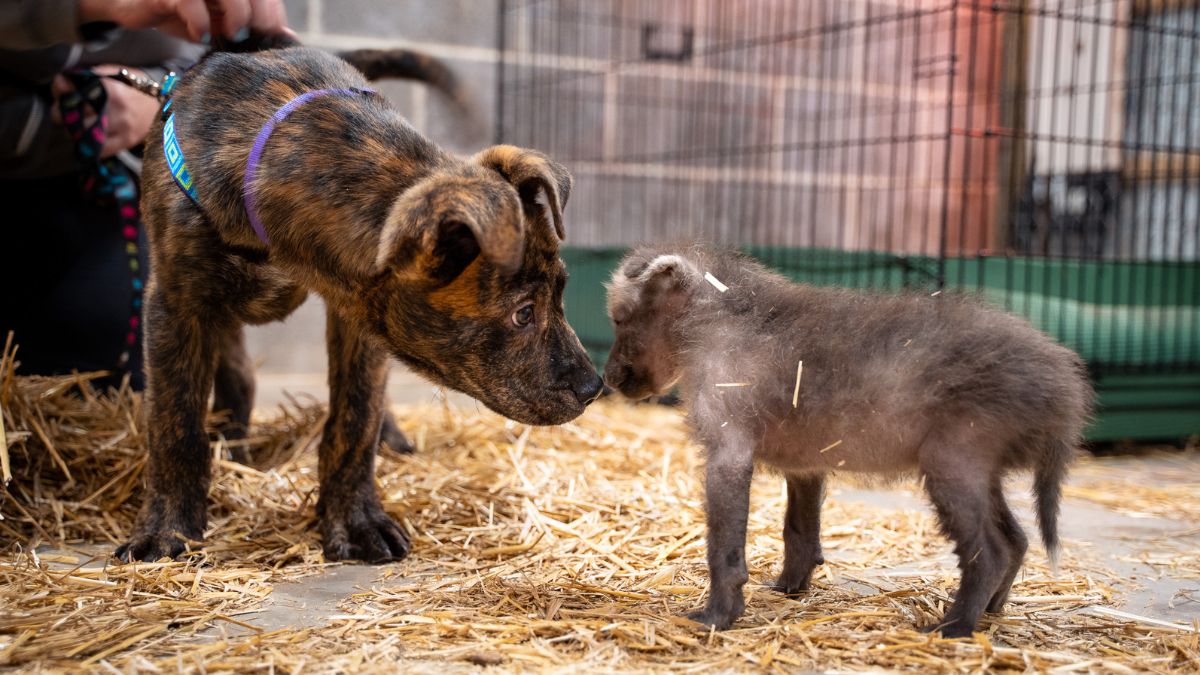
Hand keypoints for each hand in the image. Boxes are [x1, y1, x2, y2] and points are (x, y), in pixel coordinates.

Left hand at [52, 66, 159, 157]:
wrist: (162, 102)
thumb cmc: (130, 86)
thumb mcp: (108, 73)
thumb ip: (81, 77)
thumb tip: (59, 81)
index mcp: (108, 86)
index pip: (71, 96)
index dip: (60, 98)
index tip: (61, 98)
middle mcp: (115, 106)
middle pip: (73, 118)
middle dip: (63, 117)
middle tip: (65, 115)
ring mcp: (122, 125)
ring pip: (83, 135)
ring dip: (74, 133)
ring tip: (77, 127)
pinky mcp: (127, 140)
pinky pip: (100, 150)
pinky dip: (91, 146)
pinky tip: (91, 139)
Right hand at [77, 0, 292, 42]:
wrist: (135, 6)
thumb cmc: (185, 14)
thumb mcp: (221, 23)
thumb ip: (251, 26)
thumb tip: (289, 38)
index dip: (272, 14)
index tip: (272, 38)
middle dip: (259, 16)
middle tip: (251, 39)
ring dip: (236, 14)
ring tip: (231, 36)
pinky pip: (188, 1)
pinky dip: (199, 20)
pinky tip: (200, 35)